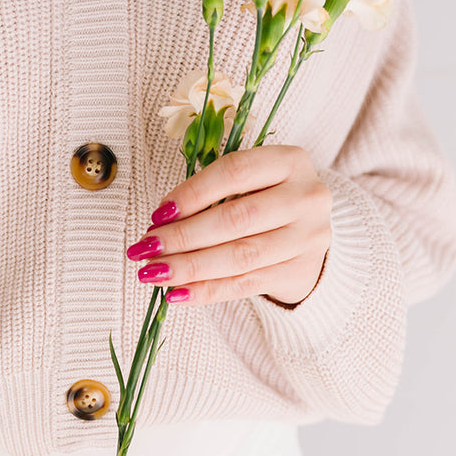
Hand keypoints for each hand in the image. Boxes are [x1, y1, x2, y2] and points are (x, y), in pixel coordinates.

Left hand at [127, 145, 331, 307]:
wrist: (309, 234)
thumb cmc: (266, 200)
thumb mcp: (249, 181)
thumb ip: (211, 193)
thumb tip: (161, 222)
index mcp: (290, 161)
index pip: (234, 172)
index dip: (192, 193)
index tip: (158, 214)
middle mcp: (306, 197)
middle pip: (236, 219)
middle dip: (184, 236)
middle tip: (146, 248)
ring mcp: (307, 238)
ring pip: (240, 256)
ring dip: (190, 267)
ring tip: (153, 273)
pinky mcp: (299, 272)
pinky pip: (245, 285)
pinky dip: (206, 290)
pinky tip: (176, 293)